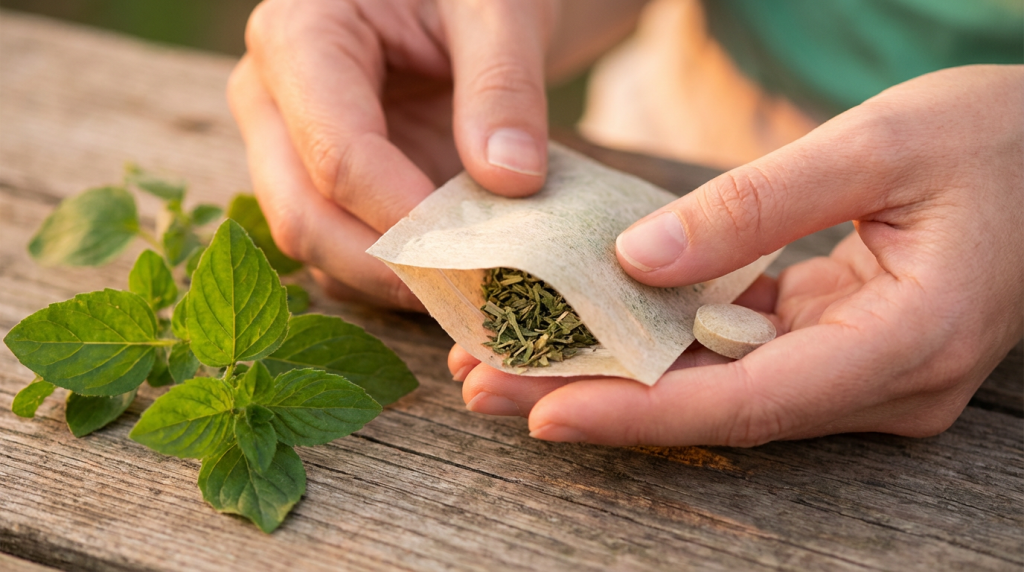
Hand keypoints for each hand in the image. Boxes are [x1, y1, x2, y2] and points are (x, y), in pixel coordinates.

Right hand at [228, 0, 557, 309]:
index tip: (476, 253)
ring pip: (315, 246)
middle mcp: (271, 98)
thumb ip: (504, 85)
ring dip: (389, 283)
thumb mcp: (498, 9)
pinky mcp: (316, 183)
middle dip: (387, 269)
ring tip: (471, 289)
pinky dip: (392, 277)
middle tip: (473, 293)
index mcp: (298, 35)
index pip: (337, 154)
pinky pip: (339, 251)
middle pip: (303, 216)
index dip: (404, 217)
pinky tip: (453, 277)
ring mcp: (286, 147)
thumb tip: (511, 181)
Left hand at [450, 65, 1023, 445]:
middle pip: (717, 408)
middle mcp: (884, 383)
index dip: (639, 411)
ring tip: (510, 358)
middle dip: (599, 398)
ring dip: (618, 374)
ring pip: (720, 389)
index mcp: (907, 342)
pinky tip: (593, 326)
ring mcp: (863, 373)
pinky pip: (741, 357)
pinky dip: (665, 344)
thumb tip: (636, 262)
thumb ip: (755, 207)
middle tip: (484, 385)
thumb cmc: (993, 139)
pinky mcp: (841, 348)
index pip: (749, 400)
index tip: (542, 409)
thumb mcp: (876, 146)